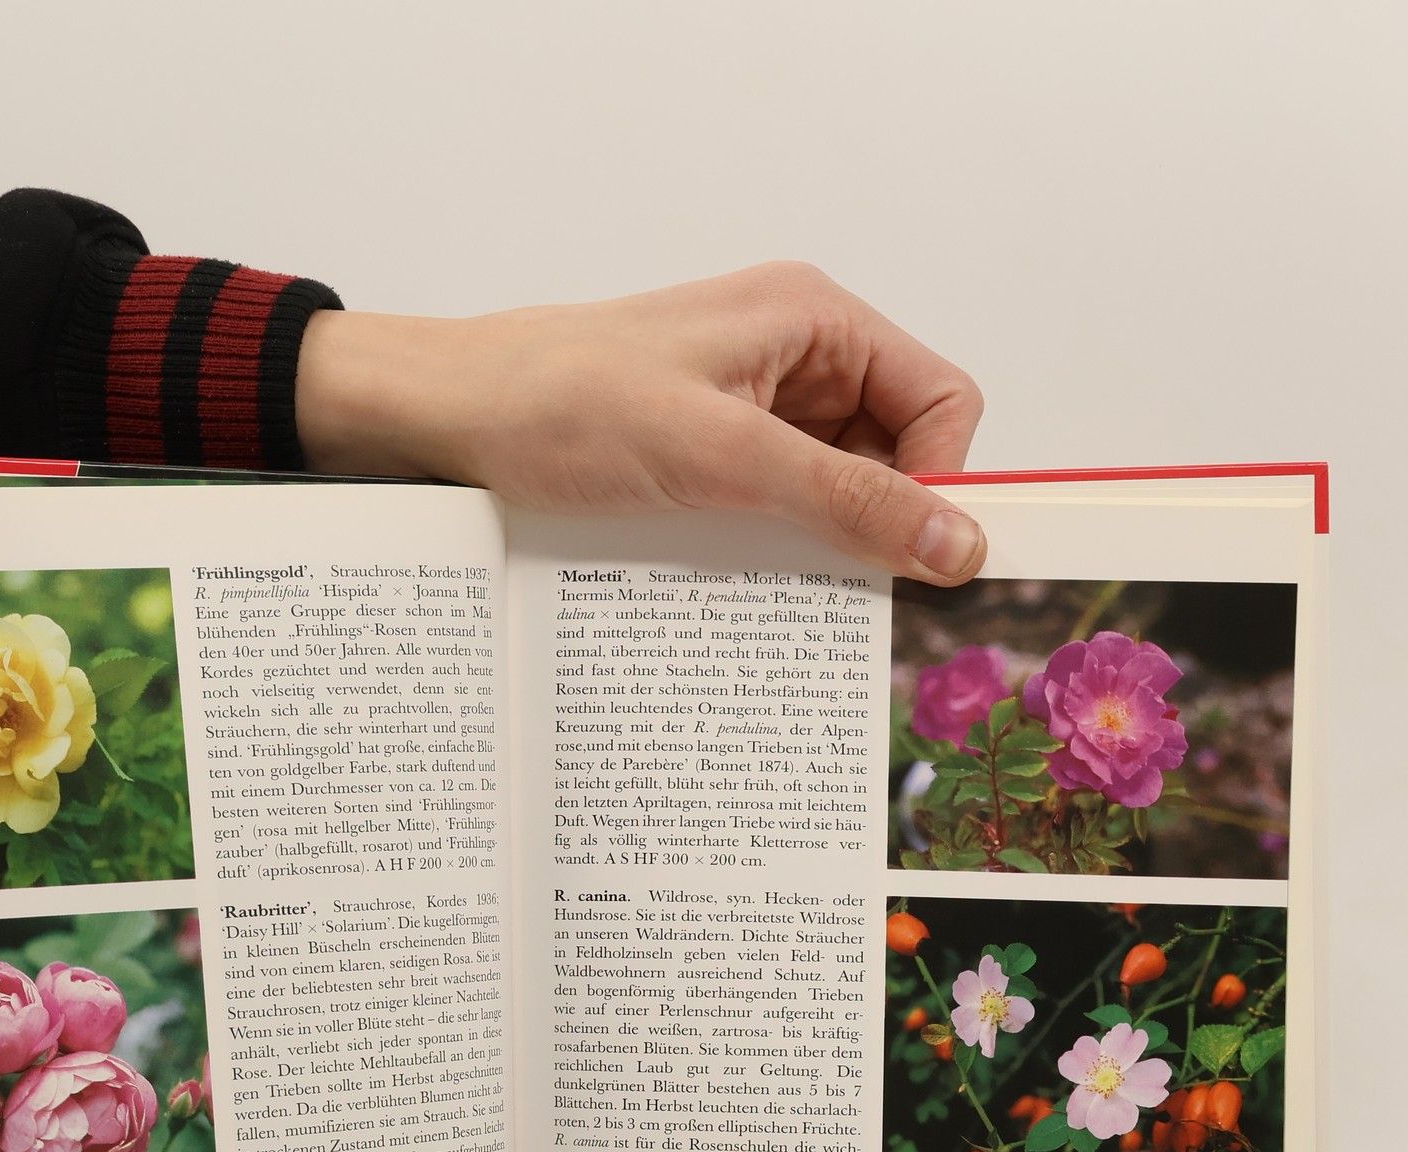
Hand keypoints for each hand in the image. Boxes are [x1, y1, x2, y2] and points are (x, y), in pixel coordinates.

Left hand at [296, 261, 985, 582]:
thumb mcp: (721, 456)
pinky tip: (728, 567)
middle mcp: (794, 355)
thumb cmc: (564, 406)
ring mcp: (750, 406)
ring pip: (834, 489)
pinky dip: (768, 544)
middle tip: (825, 576)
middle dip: (873, 517)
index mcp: (814, 319)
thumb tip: (961, 541)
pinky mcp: (708, 453)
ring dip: (816, 539)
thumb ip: (847, 499)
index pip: (942, 400)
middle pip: (894, 451)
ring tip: (755, 564)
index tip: (904, 554)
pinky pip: (775, 506)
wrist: (446, 419)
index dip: (938, 478)